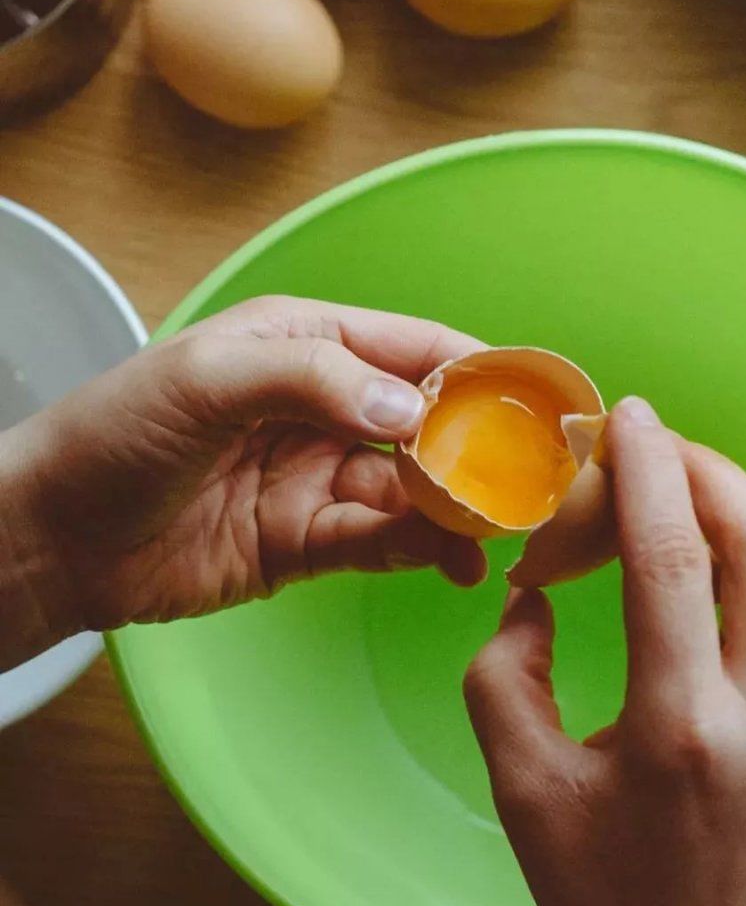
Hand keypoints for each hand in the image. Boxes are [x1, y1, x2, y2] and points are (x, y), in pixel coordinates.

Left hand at [0, 297, 486, 669]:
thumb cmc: (113, 435)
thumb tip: (409, 409)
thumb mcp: (206, 381)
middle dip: (480, 447)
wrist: (52, 539)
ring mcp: (315, 476)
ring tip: (498, 531)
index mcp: (302, 343)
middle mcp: (321, 405)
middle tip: (531, 480)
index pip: (411, 346)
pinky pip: (380, 540)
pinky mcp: (306, 541)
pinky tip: (452, 562)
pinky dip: (420, 549)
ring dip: (457, 507)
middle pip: (425, 422)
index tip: (533, 401)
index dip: (476, 370)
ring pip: (411, 488)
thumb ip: (311, 379)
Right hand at [465, 398, 745, 905]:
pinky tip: (739, 581)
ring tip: (692, 509)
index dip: (646, 469)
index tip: (629, 417)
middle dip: (707, 471)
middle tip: (660, 448)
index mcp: (677, 731)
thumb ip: (505, 672)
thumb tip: (535, 591)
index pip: (669, 556)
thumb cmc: (604, 903)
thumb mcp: (522, 789)